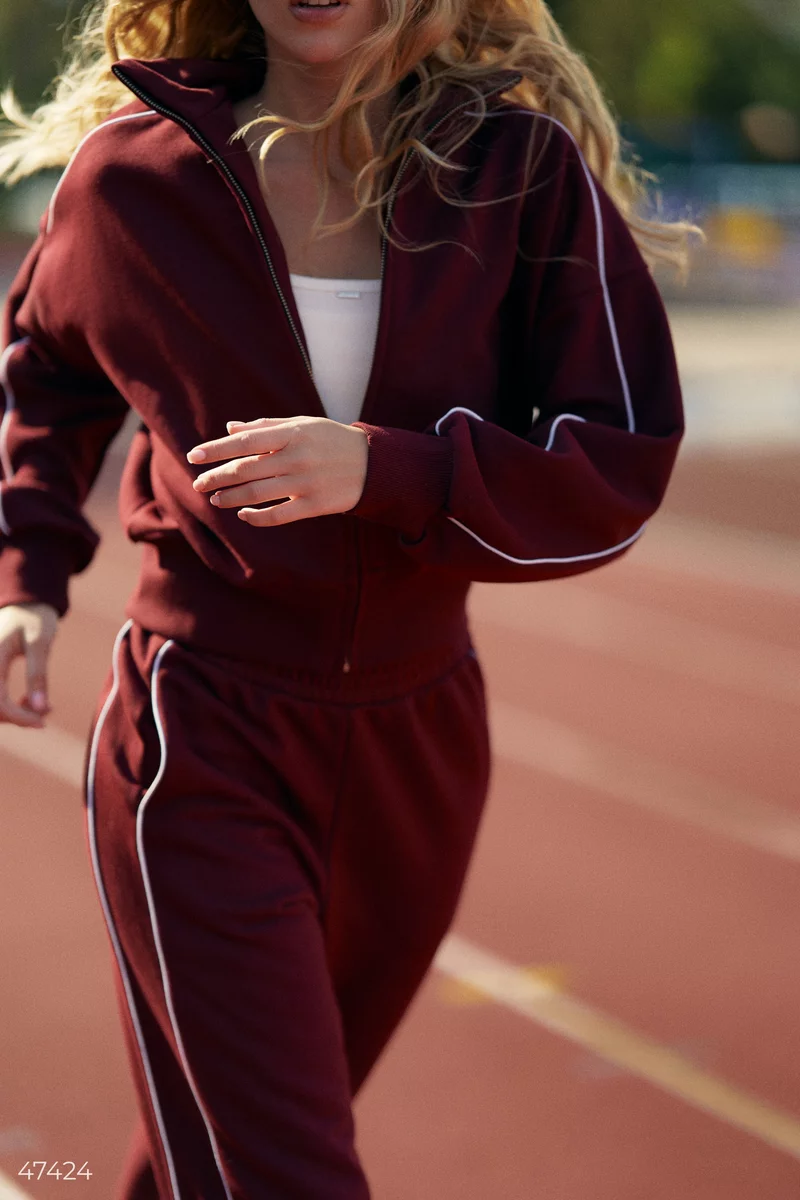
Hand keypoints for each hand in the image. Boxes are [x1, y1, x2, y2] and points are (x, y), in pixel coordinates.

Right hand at [0, 602, 58, 726]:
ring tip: (43, 705)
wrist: (24, 603)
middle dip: (17, 717)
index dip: (18, 717)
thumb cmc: (34, 618)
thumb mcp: (40, 643)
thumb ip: (38, 675)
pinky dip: (11, 706)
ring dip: (14, 713)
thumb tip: (40, 708)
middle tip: (46, 712)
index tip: (41, 722)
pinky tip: (32, 700)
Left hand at [187, 415, 368, 526]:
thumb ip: (265, 426)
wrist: (373, 464)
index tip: (194, 456)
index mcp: (292, 433)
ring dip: (232, 497)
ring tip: (215, 499)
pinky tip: (243, 515)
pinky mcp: (315, 505)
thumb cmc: (330, 440)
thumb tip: (229, 429)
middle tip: (198, 484)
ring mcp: (306, 483)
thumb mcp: (301, 425)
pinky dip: (257, 517)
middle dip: (217, 477)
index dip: (216, 450)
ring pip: (258, 493)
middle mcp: (297, 457)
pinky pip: (279, 515)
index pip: (244, 442)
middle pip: (247, 469)